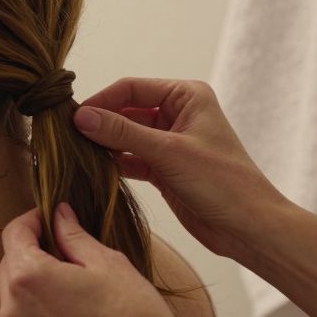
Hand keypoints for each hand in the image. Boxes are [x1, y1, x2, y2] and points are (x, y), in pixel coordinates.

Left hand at [0, 204, 206, 316]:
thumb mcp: (107, 262)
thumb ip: (73, 234)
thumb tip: (58, 213)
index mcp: (28, 277)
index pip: (13, 233)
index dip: (32, 218)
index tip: (51, 217)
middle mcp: (12, 309)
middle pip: (10, 264)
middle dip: (33, 250)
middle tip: (68, 248)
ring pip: (16, 295)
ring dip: (35, 282)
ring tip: (74, 283)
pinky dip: (41, 312)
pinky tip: (74, 313)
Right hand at [73, 77, 288, 258]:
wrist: (249, 228)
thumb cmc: (222, 182)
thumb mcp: (168, 152)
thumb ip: (122, 132)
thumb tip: (81, 116)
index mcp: (186, 96)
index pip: (132, 88)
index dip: (102, 100)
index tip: (74, 117)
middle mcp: (178, 114)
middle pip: (126, 111)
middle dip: (100, 122)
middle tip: (68, 136)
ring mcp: (170, 142)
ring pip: (126, 136)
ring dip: (104, 144)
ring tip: (76, 153)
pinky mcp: (164, 169)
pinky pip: (130, 158)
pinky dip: (113, 163)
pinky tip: (94, 169)